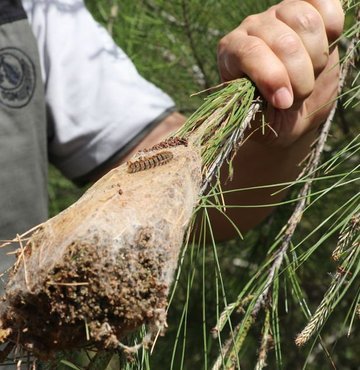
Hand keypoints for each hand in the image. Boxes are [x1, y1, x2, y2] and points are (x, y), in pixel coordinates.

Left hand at [217, 0, 343, 146]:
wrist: (288, 111)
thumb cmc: (265, 116)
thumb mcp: (252, 120)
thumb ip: (252, 108)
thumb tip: (276, 96)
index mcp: (231, 53)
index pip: (250, 52)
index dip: (272, 78)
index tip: (284, 102)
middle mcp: (252, 28)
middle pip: (284, 42)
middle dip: (298, 77)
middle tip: (298, 96)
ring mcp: (279, 15)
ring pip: (305, 22)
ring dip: (316, 58)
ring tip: (310, 76)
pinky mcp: (307, 9)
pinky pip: (325, 4)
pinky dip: (332, 27)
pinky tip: (327, 46)